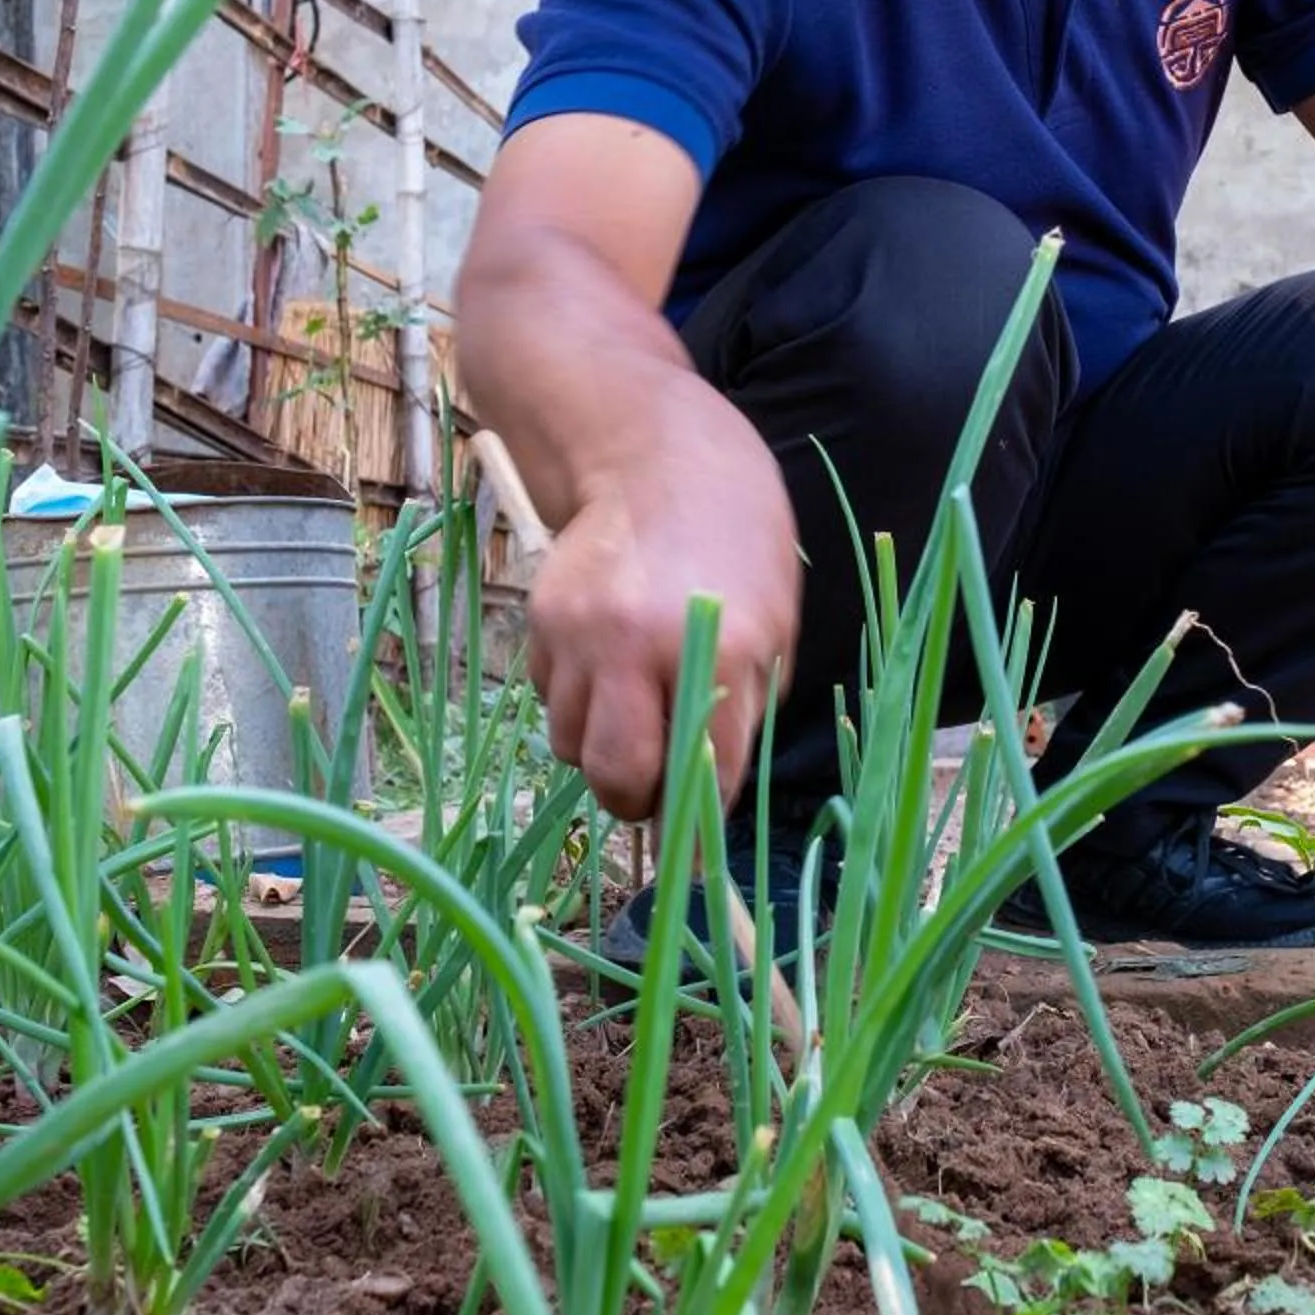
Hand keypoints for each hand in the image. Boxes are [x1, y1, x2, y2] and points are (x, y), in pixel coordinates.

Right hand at [522, 416, 799, 823]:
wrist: (658, 457)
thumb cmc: (739, 546)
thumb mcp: (773, 626)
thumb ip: (744, 712)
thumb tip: (706, 800)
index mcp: (726, 649)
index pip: (704, 774)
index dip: (697, 827)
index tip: (693, 857)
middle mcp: (645, 645)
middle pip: (617, 777)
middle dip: (635, 801)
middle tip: (651, 789)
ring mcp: (584, 633)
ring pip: (571, 745)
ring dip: (600, 745)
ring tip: (630, 703)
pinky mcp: (541, 620)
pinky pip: (548, 698)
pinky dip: (574, 699)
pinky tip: (604, 658)